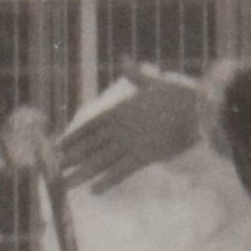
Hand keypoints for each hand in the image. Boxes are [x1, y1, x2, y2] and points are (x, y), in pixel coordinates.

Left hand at [52, 67, 220, 190]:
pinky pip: (122, 171)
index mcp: (120, 110)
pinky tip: (93, 191)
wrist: (200, 108)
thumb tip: (124, 60)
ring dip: (80, 173)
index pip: (90, 125)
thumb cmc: (179, 94)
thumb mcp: (152, 82)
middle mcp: (121, 127)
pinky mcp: (145, 156)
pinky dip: (107, 182)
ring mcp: (131, 142)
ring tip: (64, 184)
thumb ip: (134, 75)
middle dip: (70, 158)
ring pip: (100, 161)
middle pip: (89, 145)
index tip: (57, 146)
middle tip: (50, 169)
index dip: (73, 136)